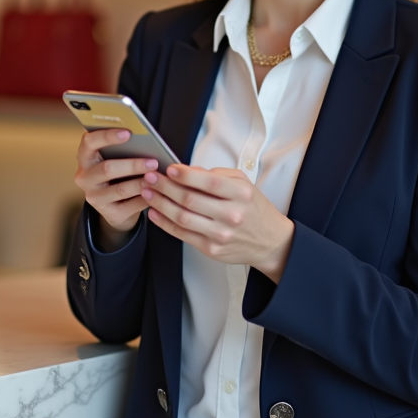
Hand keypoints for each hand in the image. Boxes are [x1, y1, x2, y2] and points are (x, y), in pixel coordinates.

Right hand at [74, 129, 157, 251]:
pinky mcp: (108, 213)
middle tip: (153, 161)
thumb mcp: (115, 159)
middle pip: (107, 168)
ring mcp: (95, 197)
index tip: (127, 133)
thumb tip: (146, 140)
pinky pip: (130, 206)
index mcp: (85, 158)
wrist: (115, 205)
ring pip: (120, 189)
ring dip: (141, 182)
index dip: (107, 136)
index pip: (89, 142)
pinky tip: (157, 193)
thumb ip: (123, 149)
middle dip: (132, 164)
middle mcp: (85, 178)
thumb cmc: (119, 174)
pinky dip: (145, 198)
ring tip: (158, 177)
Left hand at [142, 165, 294, 282]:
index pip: (209, 182)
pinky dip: (164, 223)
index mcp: (241, 194)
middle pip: (190, 199)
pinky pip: (182, 234)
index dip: (185, 175)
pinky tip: (155, 212)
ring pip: (182, 217)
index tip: (169, 168)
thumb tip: (188, 170)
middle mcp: (231, 215)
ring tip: (148, 192)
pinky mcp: (211, 249)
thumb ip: (217, 175)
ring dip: (160, 203)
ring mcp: (220, 234)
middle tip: (151, 177)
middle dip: (165, 186)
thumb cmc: (254, 209)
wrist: (269, 242)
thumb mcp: (243, 184)